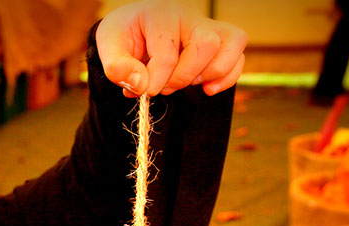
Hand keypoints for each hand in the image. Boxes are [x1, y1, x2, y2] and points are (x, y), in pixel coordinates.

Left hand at [96, 0, 246, 97]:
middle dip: (184, 76)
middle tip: (164, 86)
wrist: (136, 29)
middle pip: (206, 44)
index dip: (156, 79)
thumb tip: (141, 85)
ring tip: (183, 82)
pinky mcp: (221, 41)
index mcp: (160, 13)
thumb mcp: (109, 47)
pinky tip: (207, 89)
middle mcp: (189, 15)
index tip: (144, 90)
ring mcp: (209, 26)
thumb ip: (117, 67)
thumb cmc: (125, 37)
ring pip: (231, 45)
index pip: (167, 51)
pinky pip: (239, 57)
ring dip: (208, 75)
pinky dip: (227, 78)